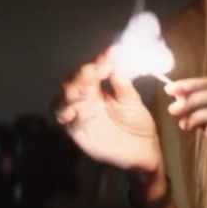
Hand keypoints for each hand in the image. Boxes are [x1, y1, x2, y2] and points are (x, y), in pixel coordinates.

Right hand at [52, 48, 161, 172]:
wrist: (144, 152)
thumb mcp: (132, 101)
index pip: (91, 71)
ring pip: (63, 100)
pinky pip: (65, 122)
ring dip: (69, 93)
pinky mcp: (77, 132)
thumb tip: (116, 56)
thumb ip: (122, 83)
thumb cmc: (138, 124)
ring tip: (81, 88)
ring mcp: (79, 115)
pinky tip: (72, 111)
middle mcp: (85, 99)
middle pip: (73, 83)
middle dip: (81, 76)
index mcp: (98, 88)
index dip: (98, 62)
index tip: (108, 56)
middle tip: (93, 71)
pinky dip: (65, 114)